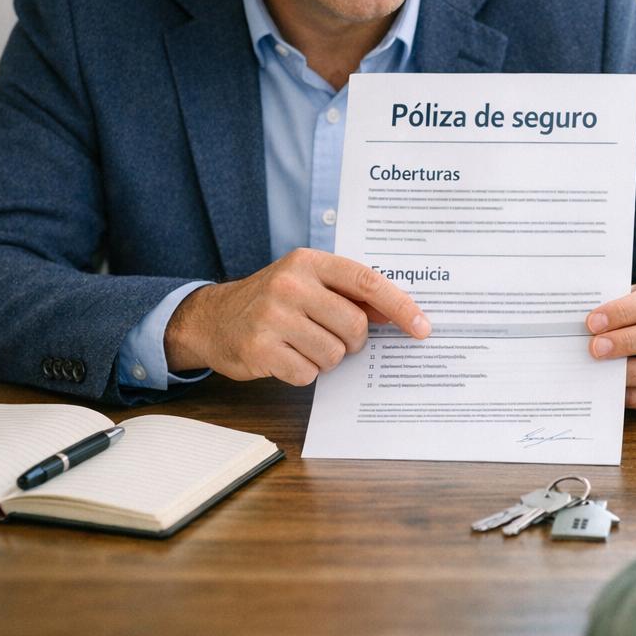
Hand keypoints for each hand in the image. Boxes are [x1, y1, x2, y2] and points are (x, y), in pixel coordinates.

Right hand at [165, 248, 430, 385]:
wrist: (213, 318)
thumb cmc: (272, 300)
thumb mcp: (308, 281)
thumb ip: (349, 292)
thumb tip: (399, 313)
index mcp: (309, 261)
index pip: (367, 282)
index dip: (400, 306)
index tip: (422, 327)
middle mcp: (291, 285)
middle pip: (355, 326)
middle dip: (352, 340)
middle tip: (333, 336)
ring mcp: (272, 317)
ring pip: (334, 354)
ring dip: (326, 357)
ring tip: (303, 344)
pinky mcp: (259, 349)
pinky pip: (307, 373)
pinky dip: (304, 372)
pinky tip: (286, 357)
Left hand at [586, 280, 635, 411]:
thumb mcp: (631, 297)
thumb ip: (612, 303)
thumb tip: (577, 317)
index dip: (621, 312)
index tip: (593, 322)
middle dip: (625, 342)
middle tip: (595, 347)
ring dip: (627, 371)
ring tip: (600, 368)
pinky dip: (630, 394)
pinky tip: (610, 387)